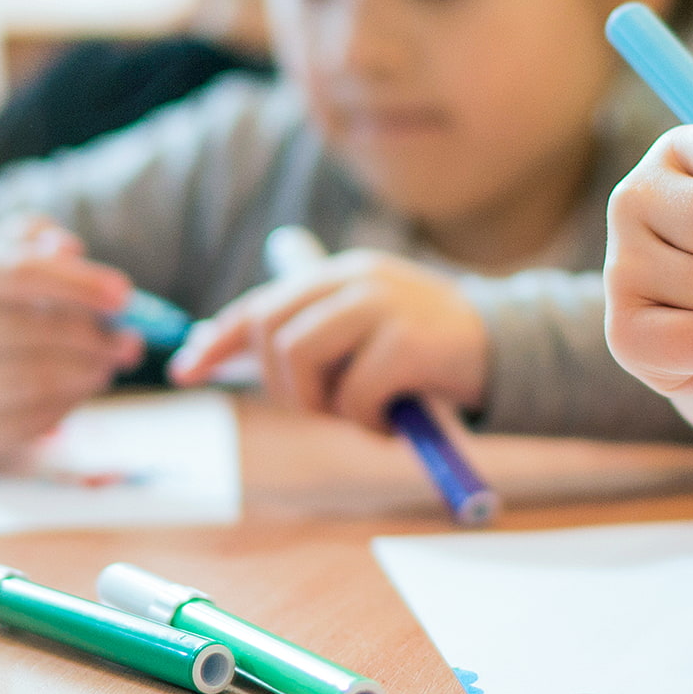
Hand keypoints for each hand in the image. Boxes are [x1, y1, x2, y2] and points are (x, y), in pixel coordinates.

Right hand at [0, 216, 143, 465]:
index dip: (79, 282)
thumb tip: (67, 247)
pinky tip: (81, 386)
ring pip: (39, 378)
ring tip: (109, 362)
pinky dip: (72, 400)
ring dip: (90, 370)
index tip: (124, 295)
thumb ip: (36, 242)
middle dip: (95, 337)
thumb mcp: (3, 266)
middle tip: (130, 342)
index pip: (21, 272)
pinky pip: (36, 415)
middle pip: (36, 330)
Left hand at [167, 250, 486, 430]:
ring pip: (301, 360)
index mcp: (340, 273)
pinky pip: (353, 394)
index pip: (261, 304)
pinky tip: (392, 417)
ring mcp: (382, 304)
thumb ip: (310, 328)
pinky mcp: (407, 341)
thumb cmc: (429, 348)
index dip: (216, 341)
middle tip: (326, 407)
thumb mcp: (365, 326)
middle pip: (271, 333)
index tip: (183, 373)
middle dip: (283, 385)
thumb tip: (231, 343)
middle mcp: (355, 278)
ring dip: (323, 403)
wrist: (509, 348)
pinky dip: (366, 420)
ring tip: (361, 411)